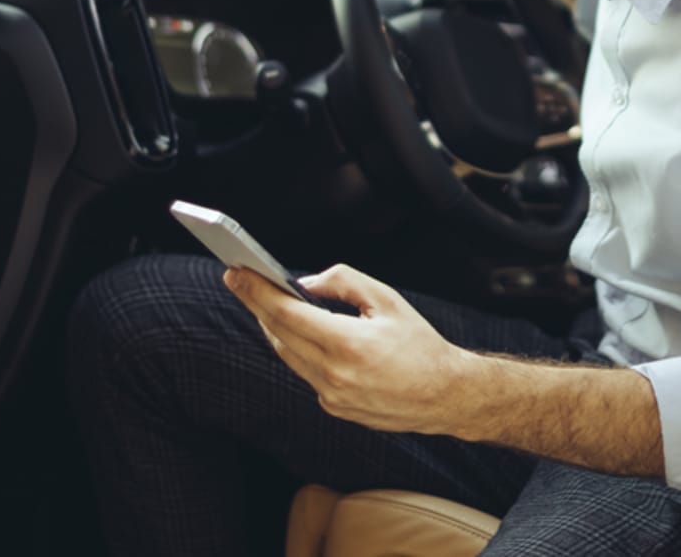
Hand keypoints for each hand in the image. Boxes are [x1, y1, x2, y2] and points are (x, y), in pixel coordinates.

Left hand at [223, 263, 478, 433]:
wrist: (444, 394)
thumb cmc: (420, 344)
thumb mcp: (388, 300)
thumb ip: (344, 284)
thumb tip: (305, 284)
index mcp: (349, 344)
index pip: (287, 314)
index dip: (257, 291)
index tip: (236, 272)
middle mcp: (334, 375)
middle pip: (278, 335)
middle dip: (257, 305)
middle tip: (241, 280)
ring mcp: (331, 396)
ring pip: (287, 355)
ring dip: (274, 327)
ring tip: (266, 302)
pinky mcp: (333, 407)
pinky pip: (305, 372)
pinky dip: (298, 349)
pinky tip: (300, 333)